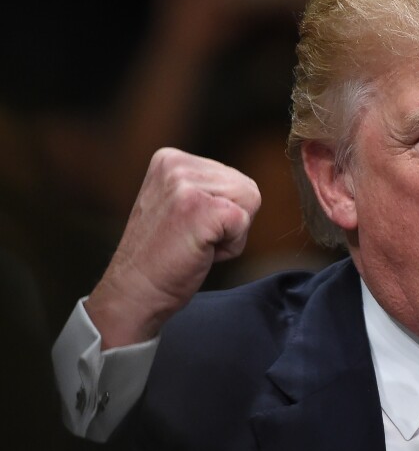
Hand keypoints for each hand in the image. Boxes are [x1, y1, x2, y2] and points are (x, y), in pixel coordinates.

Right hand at [86, 148, 260, 348]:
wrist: (135, 291)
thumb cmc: (162, 256)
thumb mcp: (179, 204)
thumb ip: (207, 188)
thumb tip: (247, 188)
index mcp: (170, 159)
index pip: (234, 177)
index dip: (223, 211)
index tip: (188, 227)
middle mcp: (176, 165)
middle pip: (247, 188)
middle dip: (231, 221)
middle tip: (192, 239)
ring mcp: (186, 185)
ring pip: (250, 202)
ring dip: (231, 234)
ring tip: (195, 244)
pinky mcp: (201, 208)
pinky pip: (244, 222)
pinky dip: (231, 247)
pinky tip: (199, 251)